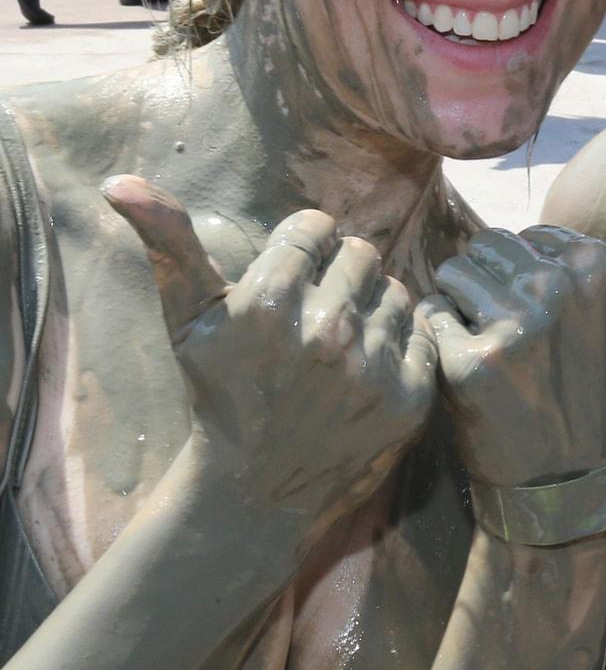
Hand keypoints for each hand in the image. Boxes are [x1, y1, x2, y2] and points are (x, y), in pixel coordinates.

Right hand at [103, 177, 436, 544]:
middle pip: (361, 251)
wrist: (252, 489)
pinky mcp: (408, 398)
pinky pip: (421, 332)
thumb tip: (119, 181)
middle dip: (339, 270)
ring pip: (395, 288)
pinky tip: (369, 363)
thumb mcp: (186, 318)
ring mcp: (370, 369)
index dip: (303, 244)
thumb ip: (167, 242)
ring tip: (341, 337)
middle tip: (318, 306)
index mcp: (268, 304)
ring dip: (372, 304)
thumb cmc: (217, 391)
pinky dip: (400, 341)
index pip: (314, 226)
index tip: (290, 273)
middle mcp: (324, 333)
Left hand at [424, 203, 605, 487]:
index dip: (534, 275)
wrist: (569, 484)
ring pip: (454, 273)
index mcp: (597, 264)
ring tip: (496, 353)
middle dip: (494, 285)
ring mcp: (511, 326)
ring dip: (462, 308)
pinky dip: (437, 337)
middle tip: (522, 343)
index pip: (530, 235)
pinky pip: (429, 313)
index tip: (555, 323)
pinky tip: (469, 372)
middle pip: (487, 247)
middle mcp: (555, 287)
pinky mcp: (468, 362)